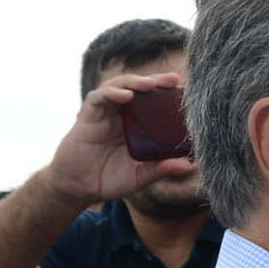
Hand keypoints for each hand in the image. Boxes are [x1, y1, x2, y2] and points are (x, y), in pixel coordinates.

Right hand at [45, 70, 197, 206]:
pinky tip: (127, 95)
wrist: (78, 188)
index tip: (185, 92)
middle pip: (138, 90)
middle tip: (174, 79)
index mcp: (135, 126)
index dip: (167, 95)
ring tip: (151, 84)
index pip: (152, 103)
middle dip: (155, 81)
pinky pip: (98, 99)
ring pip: (118, 87)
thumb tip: (190, 166)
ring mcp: (103, 115)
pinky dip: (112, 94)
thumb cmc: (109, 180)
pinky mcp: (87, 117)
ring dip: (135, 82)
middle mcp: (120, 116)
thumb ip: (161, 169)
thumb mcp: (140, 176)